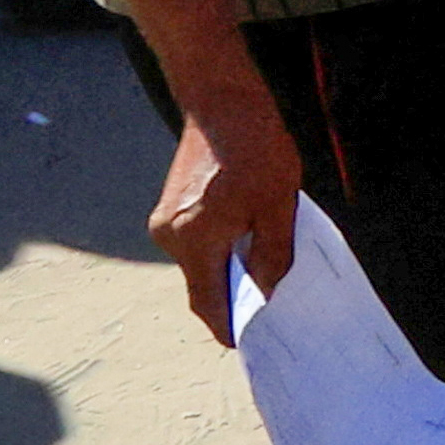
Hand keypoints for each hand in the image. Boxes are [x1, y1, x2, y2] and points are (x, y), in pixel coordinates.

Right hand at [154, 86, 305, 346]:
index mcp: (193, 239)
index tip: (243, 344)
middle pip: (202, 284)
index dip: (226, 326)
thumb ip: (273, 253)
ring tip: (263, 277)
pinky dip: (220, 251)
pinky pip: (197, 243)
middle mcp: (169, 235)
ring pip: (200, 263)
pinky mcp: (172, 207)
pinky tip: (248, 245)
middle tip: (265, 315)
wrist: (222, 101)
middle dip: (231, 301)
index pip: (207, 300)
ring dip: (228, 271)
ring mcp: (166, 221)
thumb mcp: (277, 204)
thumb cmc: (254, 147)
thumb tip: (267, 292)